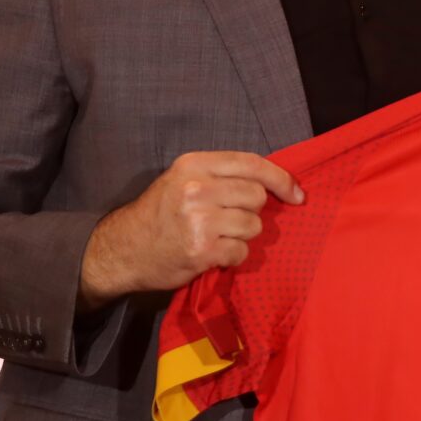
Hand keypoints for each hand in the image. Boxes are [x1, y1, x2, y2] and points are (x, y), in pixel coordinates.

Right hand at [78, 151, 303, 308]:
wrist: (122, 249)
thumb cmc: (159, 214)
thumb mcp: (182, 179)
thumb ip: (222, 175)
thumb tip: (274, 184)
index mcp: (194, 164)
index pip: (252, 164)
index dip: (282, 179)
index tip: (297, 194)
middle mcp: (197, 188)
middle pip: (257, 196)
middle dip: (251, 211)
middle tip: (228, 220)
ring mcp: (199, 220)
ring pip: (253, 226)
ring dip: (242, 236)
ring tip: (216, 237)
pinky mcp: (201, 249)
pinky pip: (242, 252)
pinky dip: (233, 257)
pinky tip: (212, 254)